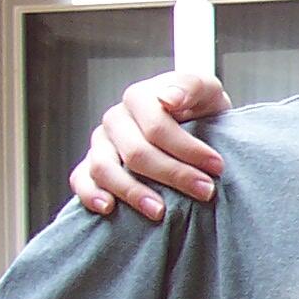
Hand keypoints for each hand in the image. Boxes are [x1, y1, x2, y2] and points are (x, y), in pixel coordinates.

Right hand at [68, 71, 230, 221]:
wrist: (195, 126)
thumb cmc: (200, 110)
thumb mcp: (207, 90)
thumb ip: (191, 86)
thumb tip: (169, 98)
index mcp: (139, 97)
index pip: (157, 127)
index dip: (188, 149)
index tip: (216, 166)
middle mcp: (116, 119)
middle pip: (136, 152)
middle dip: (173, 175)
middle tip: (205, 191)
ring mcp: (101, 143)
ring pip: (104, 168)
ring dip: (132, 192)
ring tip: (160, 211)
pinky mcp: (91, 165)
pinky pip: (81, 180)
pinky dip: (90, 194)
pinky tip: (109, 208)